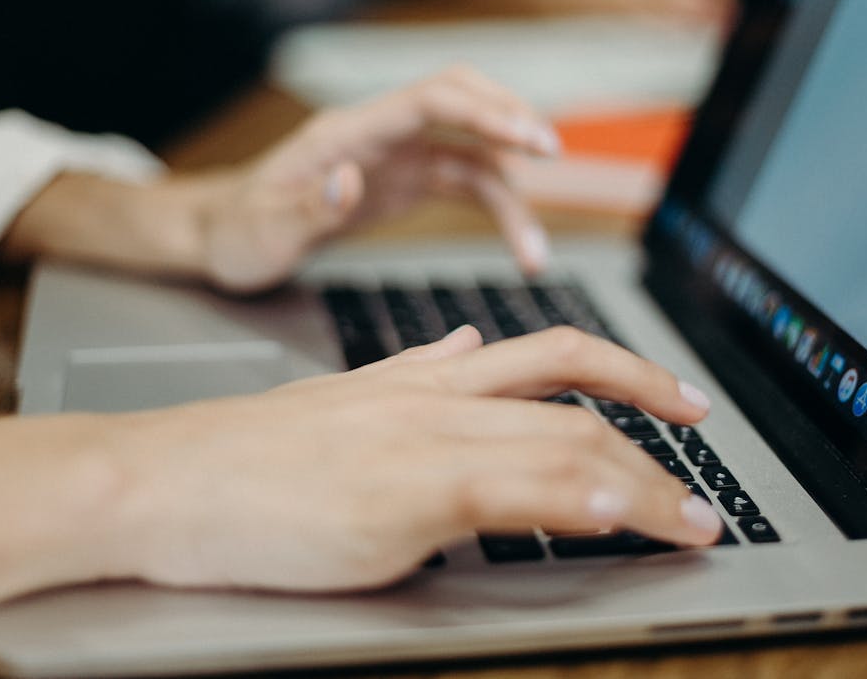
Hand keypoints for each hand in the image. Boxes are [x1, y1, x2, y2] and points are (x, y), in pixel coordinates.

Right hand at [110, 326, 723, 592]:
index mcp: (426, 378)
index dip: (630, 370)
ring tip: (692, 522)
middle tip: (706, 474)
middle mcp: (436, 399)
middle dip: (656, 429)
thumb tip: (470, 343)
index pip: (552, 355)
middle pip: (575, 397)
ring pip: (560, 444)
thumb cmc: (244, 455)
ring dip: (643, 487)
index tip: (679, 400)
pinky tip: (622, 519)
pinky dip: (577, 503)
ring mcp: (420, 442)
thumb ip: (415, 368)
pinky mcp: (398, 496)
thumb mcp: (342, 399)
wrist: (161, 478)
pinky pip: (509, 491)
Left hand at [199, 67, 560, 292]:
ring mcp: (397, 155)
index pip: (427, 101)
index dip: (483, 111)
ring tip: (534, 254)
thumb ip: (308, 209)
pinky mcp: (407, 181)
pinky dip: (500, 210)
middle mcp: (379, 134)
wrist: (224, 234)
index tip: (528, 140)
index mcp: (345, 134)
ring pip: (473, 150)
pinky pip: (467, 183)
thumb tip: (351, 181)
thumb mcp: (262, 233)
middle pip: (461, 100)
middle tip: (551, 157)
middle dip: (511, 120)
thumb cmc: (238, 232)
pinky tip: (520, 246)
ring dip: (514, 192)